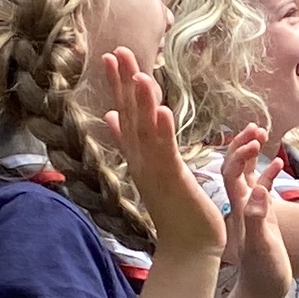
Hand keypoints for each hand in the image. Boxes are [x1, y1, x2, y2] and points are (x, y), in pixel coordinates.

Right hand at [106, 48, 225, 257]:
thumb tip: (110, 117)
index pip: (124, 112)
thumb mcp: (151, 168)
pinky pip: (166, 152)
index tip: (110, 56)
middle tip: (118, 51)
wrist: (188, 246)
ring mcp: (154, 170)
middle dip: (124, 83)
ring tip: (139, 73)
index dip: (117, 84)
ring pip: (145, 130)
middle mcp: (141, 160)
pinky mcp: (172, 181)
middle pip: (130, 115)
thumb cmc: (174, 209)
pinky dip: (162, 130)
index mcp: (138, 155)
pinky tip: (160, 109)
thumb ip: (129, 141)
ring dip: (141, 102)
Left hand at [217, 129, 290, 297]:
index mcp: (239, 209)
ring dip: (252, 154)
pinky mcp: (262, 216)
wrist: (262, 292)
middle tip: (256, 128)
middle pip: (235, 167)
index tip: (255, 141)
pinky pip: (262, 188)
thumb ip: (260, 219)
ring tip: (262, 134)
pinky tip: (280, 163)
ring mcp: (251, 209)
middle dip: (242, 146)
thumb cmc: (264, 273)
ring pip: (246, 174)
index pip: (233, 173)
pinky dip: (268, 173)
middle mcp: (241, 205)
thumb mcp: (264, 246)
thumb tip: (260, 190)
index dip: (241, 154)